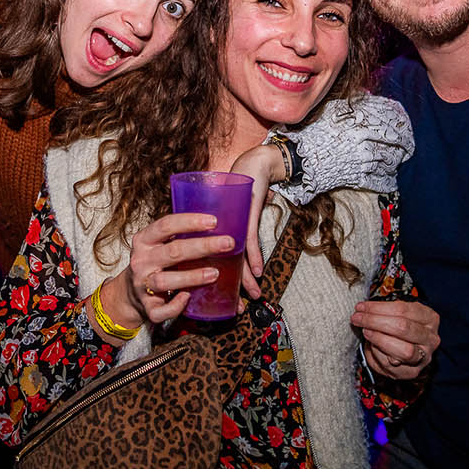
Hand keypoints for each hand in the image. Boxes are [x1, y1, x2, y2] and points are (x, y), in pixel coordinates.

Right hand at [104, 212, 231, 328]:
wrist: (130, 292)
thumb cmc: (155, 264)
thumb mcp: (160, 245)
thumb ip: (183, 238)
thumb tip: (226, 236)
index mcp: (144, 240)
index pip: (165, 225)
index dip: (190, 222)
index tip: (213, 221)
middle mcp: (141, 261)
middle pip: (172, 251)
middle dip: (202, 246)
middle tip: (227, 244)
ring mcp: (142, 285)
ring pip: (164, 281)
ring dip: (192, 277)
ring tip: (215, 273)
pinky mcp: (147, 308)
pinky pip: (161, 310)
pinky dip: (176, 306)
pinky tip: (188, 297)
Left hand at [226, 143, 286, 298]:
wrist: (254, 165)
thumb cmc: (241, 188)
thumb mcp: (234, 212)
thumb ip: (232, 229)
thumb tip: (232, 252)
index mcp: (211, 228)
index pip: (210, 257)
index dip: (217, 278)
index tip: (222, 297)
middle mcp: (220, 226)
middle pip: (224, 260)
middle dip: (236, 284)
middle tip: (242, 304)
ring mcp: (231, 221)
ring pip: (237, 255)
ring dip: (246, 276)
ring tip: (252, 294)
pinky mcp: (244, 214)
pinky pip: (249, 240)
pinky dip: (254, 256)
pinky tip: (258, 271)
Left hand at [352, 298, 439, 379]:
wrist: (407, 349)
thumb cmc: (401, 326)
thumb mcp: (398, 313)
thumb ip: (385, 310)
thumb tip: (363, 310)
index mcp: (429, 318)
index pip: (402, 310)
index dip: (378, 308)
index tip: (361, 307)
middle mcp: (430, 339)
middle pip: (403, 328)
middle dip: (375, 321)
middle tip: (358, 318)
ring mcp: (423, 357)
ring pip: (403, 350)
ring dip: (378, 339)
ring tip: (365, 332)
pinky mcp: (411, 372)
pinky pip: (391, 365)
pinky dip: (377, 354)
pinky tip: (371, 346)